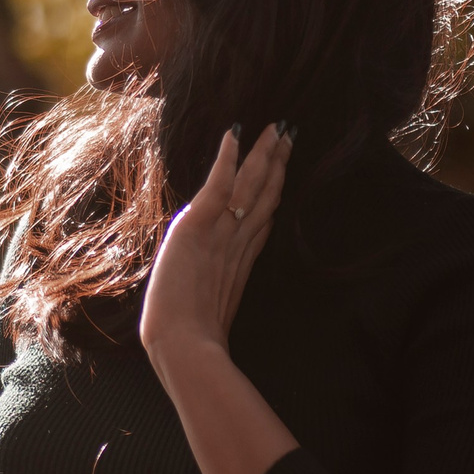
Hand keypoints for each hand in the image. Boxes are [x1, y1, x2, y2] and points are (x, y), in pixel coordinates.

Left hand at [140, 121, 292, 363]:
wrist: (183, 347)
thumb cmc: (192, 339)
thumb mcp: (214, 307)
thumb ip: (225, 285)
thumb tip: (230, 277)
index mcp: (240, 260)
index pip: (263, 215)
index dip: (275, 189)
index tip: (284, 166)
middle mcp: (237, 241)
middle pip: (264, 194)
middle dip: (278, 163)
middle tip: (291, 133)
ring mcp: (220, 232)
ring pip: (249, 184)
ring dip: (263, 153)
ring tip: (277, 126)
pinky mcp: (198, 227)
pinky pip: (218, 185)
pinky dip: (228, 158)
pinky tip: (236, 132)